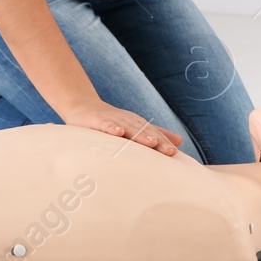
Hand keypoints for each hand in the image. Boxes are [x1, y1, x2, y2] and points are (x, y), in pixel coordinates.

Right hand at [60, 100, 185, 156]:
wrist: (81, 106)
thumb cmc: (110, 121)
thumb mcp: (134, 127)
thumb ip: (156, 133)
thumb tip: (179, 141)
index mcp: (137, 124)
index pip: (152, 134)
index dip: (163, 143)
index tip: (175, 154)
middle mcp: (127, 121)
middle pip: (144, 131)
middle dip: (157, 140)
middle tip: (169, 151)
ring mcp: (112, 120)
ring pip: (128, 128)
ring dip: (140, 134)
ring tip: (151, 142)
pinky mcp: (96, 120)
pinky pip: (105, 124)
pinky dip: (112, 127)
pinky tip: (119, 132)